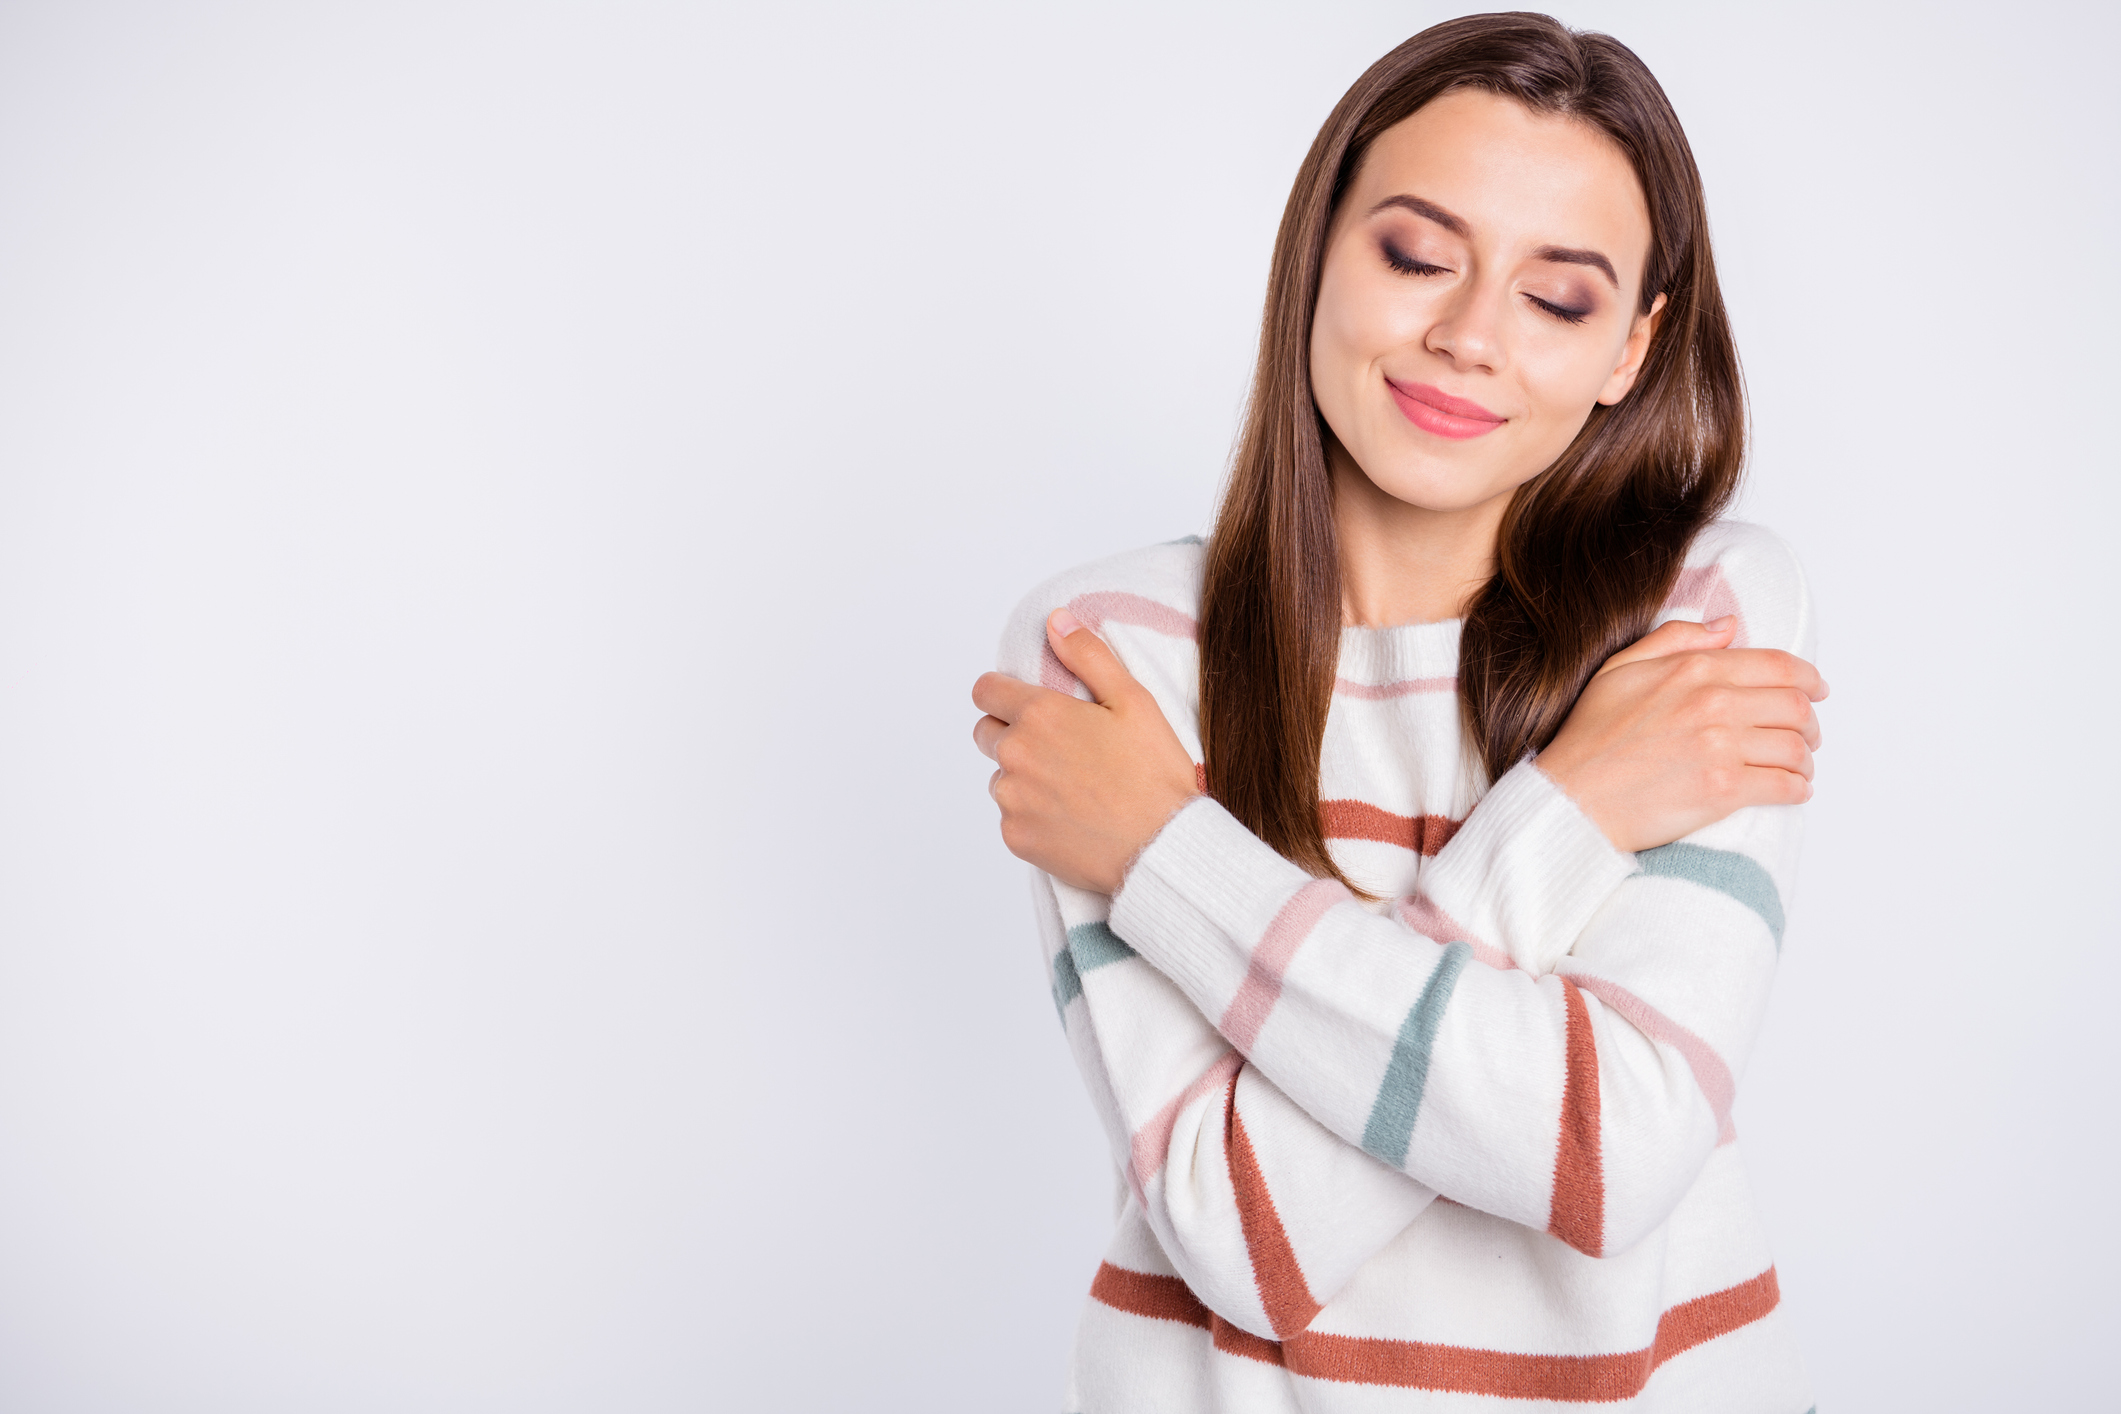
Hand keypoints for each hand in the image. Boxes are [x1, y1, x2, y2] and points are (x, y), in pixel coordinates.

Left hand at [971, 609, 1199, 893]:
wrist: (1162, 848)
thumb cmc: (1154, 774)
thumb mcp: (1133, 701)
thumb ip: (1088, 656)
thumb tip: (1056, 621)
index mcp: (1039, 715)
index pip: (985, 691)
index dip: (1003, 693)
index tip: (1025, 704)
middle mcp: (1015, 755)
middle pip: (986, 733)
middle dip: (1013, 734)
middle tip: (1061, 748)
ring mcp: (1011, 799)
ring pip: (1001, 777)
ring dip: (1024, 777)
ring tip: (1073, 787)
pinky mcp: (1015, 836)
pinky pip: (1011, 816)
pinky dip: (1033, 815)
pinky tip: (1071, 817)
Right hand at [1534, 616, 1826, 853]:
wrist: (1573, 798)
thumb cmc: (1590, 738)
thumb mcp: (1620, 669)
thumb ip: (1676, 639)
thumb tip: (1728, 627)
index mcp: (1694, 669)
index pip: (1777, 666)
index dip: (1809, 678)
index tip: (1817, 690)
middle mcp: (1715, 703)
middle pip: (1796, 707)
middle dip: (1811, 723)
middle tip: (1809, 736)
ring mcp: (1722, 747)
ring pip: (1796, 748)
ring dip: (1806, 759)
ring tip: (1800, 767)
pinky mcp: (1725, 790)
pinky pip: (1785, 785)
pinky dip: (1798, 789)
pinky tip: (1793, 790)